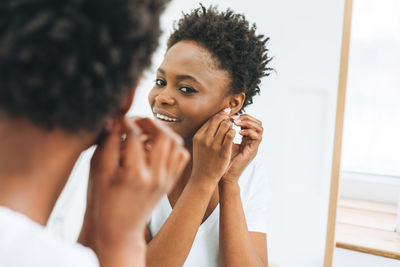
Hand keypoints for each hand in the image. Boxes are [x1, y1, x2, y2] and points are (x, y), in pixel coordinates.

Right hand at [79, 117, 188, 265]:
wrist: (121, 230)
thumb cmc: (105, 201)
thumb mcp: (100, 173)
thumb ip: (108, 145)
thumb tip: (114, 120)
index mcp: (135, 175)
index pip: (136, 136)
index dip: (127, 122)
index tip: (120, 118)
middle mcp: (156, 176)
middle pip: (163, 135)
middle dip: (150, 122)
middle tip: (137, 121)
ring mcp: (166, 180)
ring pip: (176, 144)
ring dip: (163, 131)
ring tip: (147, 130)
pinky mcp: (171, 182)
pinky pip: (181, 156)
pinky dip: (173, 145)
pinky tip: (157, 145)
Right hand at [190, 108, 235, 185]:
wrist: (203, 177)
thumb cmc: (202, 160)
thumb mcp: (199, 144)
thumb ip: (205, 132)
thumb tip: (215, 118)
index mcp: (198, 136)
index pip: (211, 120)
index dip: (220, 115)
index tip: (226, 114)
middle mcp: (205, 139)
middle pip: (218, 120)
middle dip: (226, 118)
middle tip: (231, 119)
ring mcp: (214, 146)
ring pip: (226, 126)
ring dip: (231, 125)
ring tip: (232, 128)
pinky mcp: (223, 152)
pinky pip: (231, 135)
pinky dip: (233, 132)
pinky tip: (234, 134)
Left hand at [221, 114, 262, 183]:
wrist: (223, 176)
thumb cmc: (220, 160)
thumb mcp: (222, 142)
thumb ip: (225, 132)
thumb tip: (220, 119)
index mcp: (245, 139)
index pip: (251, 122)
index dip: (243, 116)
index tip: (231, 116)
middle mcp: (251, 142)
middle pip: (258, 123)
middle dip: (247, 118)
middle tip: (235, 119)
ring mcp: (253, 147)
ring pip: (260, 128)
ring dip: (248, 123)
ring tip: (237, 123)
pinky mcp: (252, 151)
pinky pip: (258, 137)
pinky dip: (249, 132)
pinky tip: (239, 132)